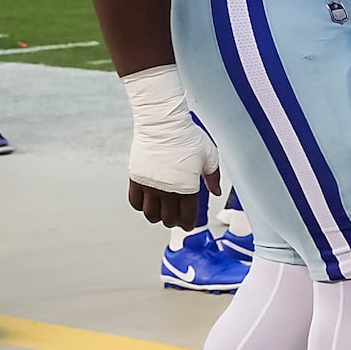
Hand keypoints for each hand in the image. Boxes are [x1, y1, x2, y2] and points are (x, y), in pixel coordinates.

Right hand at [122, 64, 218, 228]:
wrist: (163, 125)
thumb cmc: (187, 138)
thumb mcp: (210, 157)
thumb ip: (213, 177)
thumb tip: (216, 192)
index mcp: (187, 187)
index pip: (187, 215)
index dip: (188, 224)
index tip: (188, 225)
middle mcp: (167, 190)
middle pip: (167, 219)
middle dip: (173, 222)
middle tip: (176, 218)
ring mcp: (149, 185)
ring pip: (150, 214)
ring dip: (156, 217)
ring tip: (161, 212)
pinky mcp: (136, 178)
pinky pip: (134, 202)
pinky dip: (140, 207)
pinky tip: (147, 202)